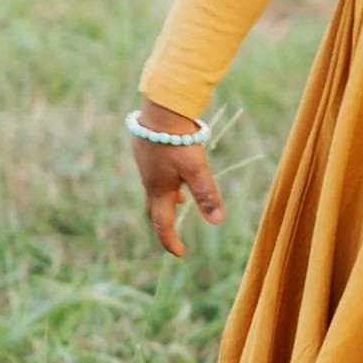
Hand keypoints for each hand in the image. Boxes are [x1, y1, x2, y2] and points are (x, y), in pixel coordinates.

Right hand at [130, 99, 225, 255]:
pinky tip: (174, 170)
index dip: (171, 241)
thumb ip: (206, 194)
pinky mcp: (145, 149)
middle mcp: (149, 180)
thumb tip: (217, 222)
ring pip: (155, 188)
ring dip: (167, 198)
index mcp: (159, 190)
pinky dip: (165, 180)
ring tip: (181, 199)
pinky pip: (154, 172)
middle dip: (165, 222)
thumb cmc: (178, 141)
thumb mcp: (196, 169)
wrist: (160, 109)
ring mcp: (145, 163)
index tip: (181, 253)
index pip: (162, 224)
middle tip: (174, 232)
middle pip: (155, 208)